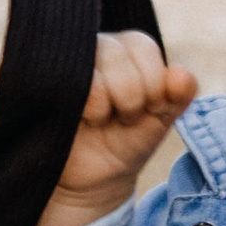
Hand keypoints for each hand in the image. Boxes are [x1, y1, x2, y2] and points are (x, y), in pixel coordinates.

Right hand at [34, 33, 198, 225]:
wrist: (92, 180)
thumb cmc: (127, 142)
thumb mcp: (159, 121)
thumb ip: (179, 96)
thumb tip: (182, 74)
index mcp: (126, 49)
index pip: (143, 45)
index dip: (153, 82)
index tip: (150, 108)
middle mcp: (94, 47)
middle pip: (117, 53)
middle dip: (131, 96)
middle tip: (124, 118)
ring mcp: (67, 63)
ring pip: (92, 66)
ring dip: (107, 103)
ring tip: (101, 120)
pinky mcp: (43, 82)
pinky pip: (69, 81)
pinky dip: (88, 106)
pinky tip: (84, 120)